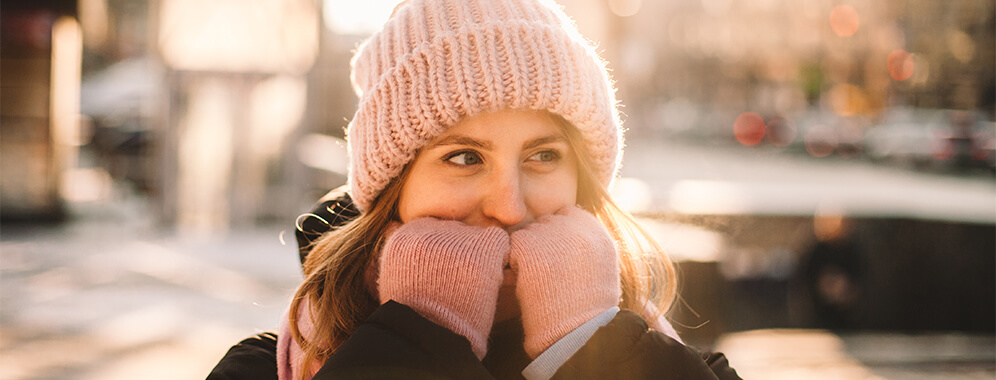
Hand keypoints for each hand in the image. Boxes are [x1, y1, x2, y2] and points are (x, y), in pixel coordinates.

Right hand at [377, 217, 509, 358]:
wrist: (432, 332)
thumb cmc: (413, 316)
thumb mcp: (391, 277)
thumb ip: (397, 250)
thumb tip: (391, 225)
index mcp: (405, 236)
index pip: (430, 230)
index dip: (439, 251)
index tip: (441, 275)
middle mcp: (431, 229)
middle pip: (453, 230)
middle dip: (459, 252)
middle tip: (460, 281)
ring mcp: (458, 235)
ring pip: (476, 236)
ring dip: (479, 256)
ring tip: (475, 284)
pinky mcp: (483, 245)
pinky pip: (499, 241)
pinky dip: (499, 257)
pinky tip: (492, 278)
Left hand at [509, 206, 620, 357]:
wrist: (577, 327)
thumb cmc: (589, 308)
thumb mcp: (602, 266)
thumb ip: (588, 243)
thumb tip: (574, 235)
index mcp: (594, 228)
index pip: (567, 215)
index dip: (560, 236)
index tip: (560, 258)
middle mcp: (572, 223)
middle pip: (546, 222)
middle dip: (543, 242)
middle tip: (547, 272)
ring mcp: (548, 231)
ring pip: (528, 233)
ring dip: (528, 252)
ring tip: (540, 281)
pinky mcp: (526, 243)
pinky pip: (513, 246)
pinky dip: (515, 263)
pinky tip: (527, 282)